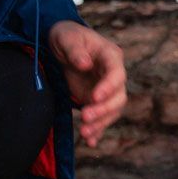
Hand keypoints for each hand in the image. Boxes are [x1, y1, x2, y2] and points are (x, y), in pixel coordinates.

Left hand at [49, 20, 126, 147]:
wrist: (59, 46)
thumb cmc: (65, 35)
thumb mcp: (65, 37)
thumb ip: (75, 50)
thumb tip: (85, 64)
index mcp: (110, 56)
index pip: (117, 73)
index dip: (108, 87)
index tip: (94, 97)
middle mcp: (112, 75)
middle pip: (118, 97)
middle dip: (103, 110)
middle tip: (84, 117)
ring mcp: (105, 90)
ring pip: (111, 111)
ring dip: (100, 124)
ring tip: (84, 133)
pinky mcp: (95, 101)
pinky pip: (101, 118)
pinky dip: (97, 131)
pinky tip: (90, 142)